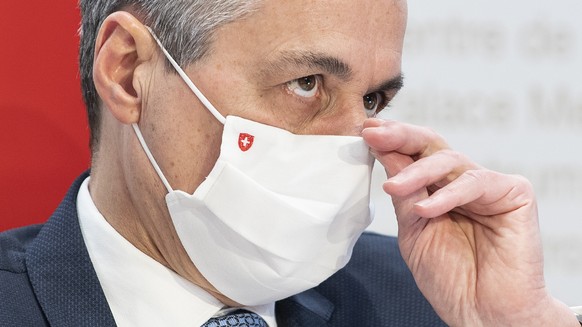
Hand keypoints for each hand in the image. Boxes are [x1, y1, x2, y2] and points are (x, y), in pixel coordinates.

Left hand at [362, 118, 577, 326]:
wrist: (483, 314)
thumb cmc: (451, 277)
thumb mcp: (414, 231)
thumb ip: (404, 194)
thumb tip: (384, 151)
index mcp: (437, 189)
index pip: (413, 154)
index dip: (390, 141)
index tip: (364, 131)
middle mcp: (461, 182)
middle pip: (431, 145)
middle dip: (400, 137)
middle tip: (374, 134)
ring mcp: (488, 186)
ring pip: (449, 160)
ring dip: (416, 171)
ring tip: (392, 188)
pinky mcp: (514, 194)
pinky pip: (475, 183)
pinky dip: (447, 195)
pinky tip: (425, 210)